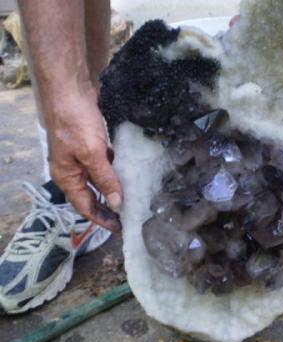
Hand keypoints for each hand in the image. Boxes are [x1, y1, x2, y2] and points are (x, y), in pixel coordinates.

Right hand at [44, 83, 121, 231]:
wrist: (70, 90)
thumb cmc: (76, 122)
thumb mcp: (93, 154)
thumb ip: (105, 179)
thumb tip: (117, 203)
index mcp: (67, 177)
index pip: (84, 206)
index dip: (101, 218)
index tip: (118, 228)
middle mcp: (72, 170)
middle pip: (91, 195)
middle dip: (108, 206)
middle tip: (127, 216)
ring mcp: (81, 157)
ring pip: (99, 180)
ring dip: (113, 189)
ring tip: (132, 198)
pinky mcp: (90, 145)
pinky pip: (104, 164)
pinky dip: (115, 171)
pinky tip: (128, 172)